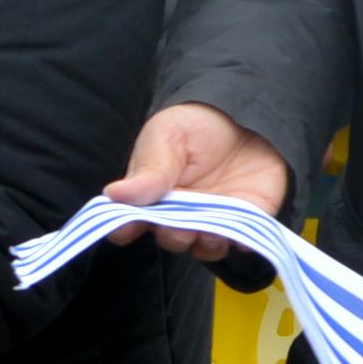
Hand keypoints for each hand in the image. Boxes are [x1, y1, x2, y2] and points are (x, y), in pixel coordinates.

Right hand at [109, 102, 292, 257]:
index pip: (129, 221)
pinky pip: (243, 240)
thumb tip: (113, 194)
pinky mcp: (246, 219)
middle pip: (169, 239)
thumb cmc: (198, 124)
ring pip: (205, 247)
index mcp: (151, 193)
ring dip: (207, 243)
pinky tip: (239, 227)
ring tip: (211, 230)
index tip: (128, 228)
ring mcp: (213, 218)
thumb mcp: (168, 134)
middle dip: (173, 236)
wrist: (248, 116)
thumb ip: (149, 168)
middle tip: (177, 225)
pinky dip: (242, 240)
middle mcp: (180, 213)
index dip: (125, 229)